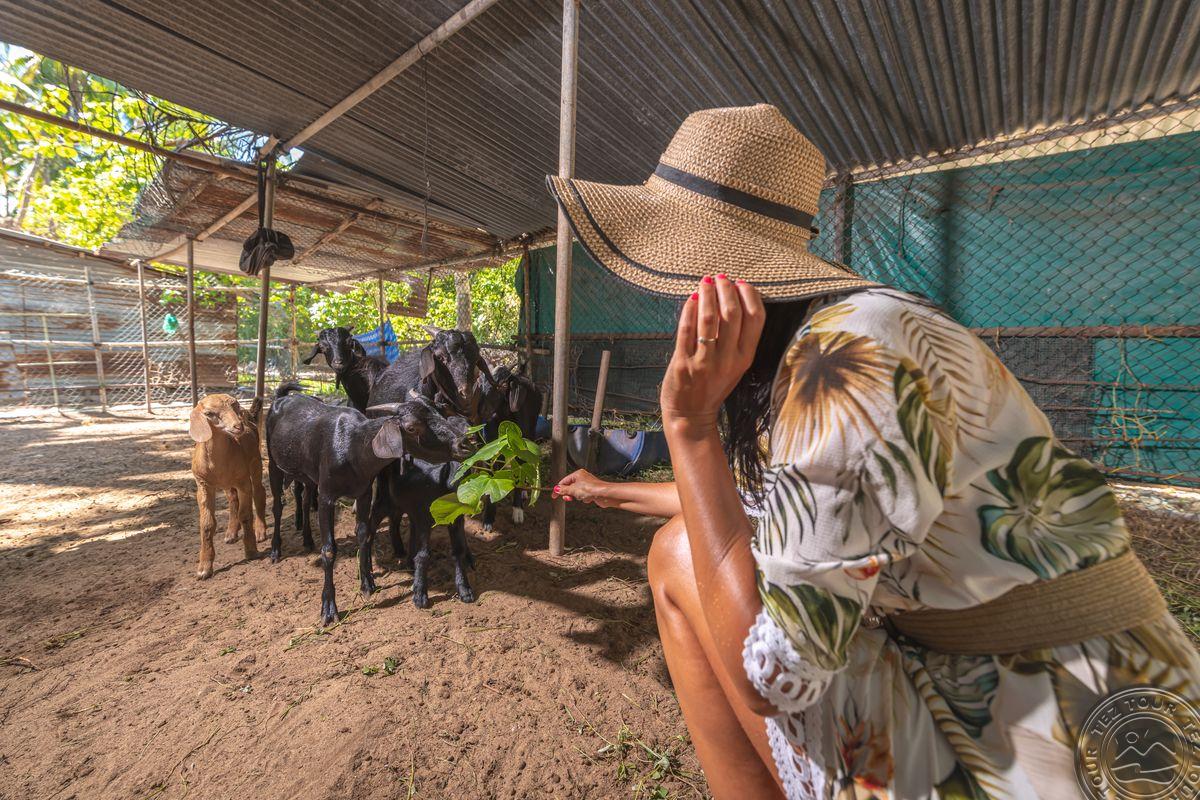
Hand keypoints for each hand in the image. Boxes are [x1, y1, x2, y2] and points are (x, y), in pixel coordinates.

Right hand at [553, 469, 610, 505]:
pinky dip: (584, 499)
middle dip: (569, 494)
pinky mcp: (591, 491)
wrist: (604, 494)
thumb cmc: (590, 489)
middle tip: (568, 498)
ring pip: (576, 493)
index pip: (564, 481)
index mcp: (577, 474)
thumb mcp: (573, 490)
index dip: (558, 489)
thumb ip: (563, 490)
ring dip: (577, 497)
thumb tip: (556, 489)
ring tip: (582, 497)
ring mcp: (587, 485)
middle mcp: (582, 478)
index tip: (554, 496)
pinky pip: (583, 496)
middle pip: (570, 487)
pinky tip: (589, 499)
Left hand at [660, 275, 764, 428]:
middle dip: (727, 290)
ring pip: (709, 318)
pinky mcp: (683, 363)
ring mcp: (705, 362)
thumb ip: (738, 338)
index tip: (741, 283)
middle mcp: (728, 359)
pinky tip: (690, 299)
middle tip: (721, 279)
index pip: (756, 318)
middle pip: (733, 314)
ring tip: (705, 283)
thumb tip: (735, 299)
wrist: (691, 415)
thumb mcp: (735, 365)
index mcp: (745, 357)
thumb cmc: (713, 386)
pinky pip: (686, 330)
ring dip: (707, 295)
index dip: (750, 295)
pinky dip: (689, 310)